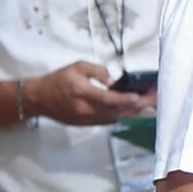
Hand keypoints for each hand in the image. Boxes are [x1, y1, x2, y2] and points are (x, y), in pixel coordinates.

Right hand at [24, 61, 155, 124]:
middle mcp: (85, 110)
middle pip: (116, 112)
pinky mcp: (86, 124)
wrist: (39, 98)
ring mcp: (86, 119)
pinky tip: (133, 108)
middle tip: (153, 99)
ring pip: (115, 118)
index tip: (139, 97)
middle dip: (137, 107)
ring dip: (132, 112)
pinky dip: (122, 115)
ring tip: (149, 103)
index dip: (125, 100)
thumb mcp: (77, 66)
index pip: (107, 99)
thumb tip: (114, 80)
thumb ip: (98, 71)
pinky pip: (108, 120)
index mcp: (82, 93)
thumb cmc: (58, 80)